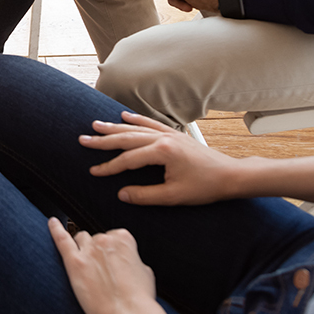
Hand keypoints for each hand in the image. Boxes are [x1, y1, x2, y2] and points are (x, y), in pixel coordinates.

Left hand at [48, 218, 165, 313]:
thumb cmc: (138, 298)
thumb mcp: (144, 271)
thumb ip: (131, 258)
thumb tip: (125, 260)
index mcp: (124, 238)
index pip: (114, 236)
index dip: (113, 251)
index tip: (114, 261)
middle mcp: (105, 240)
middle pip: (96, 238)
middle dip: (98, 251)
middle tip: (103, 270)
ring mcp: (88, 250)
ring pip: (81, 238)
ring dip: (83, 247)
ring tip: (86, 263)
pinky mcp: (74, 262)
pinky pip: (61, 240)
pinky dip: (55, 230)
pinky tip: (52, 223)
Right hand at [81, 112, 240, 205]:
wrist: (230, 175)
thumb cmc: (205, 187)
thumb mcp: (173, 196)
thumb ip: (145, 195)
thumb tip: (121, 194)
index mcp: (162, 152)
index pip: (128, 159)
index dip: (109, 167)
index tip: (93, 172)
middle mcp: (163, 138)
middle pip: (127, 138)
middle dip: (103, 140)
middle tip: (83, 139)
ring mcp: (170, 134)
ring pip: (136, 128)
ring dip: (115, 127)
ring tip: (96, 125)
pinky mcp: (175, 135)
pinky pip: (151, 124)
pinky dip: (136, 120)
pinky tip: (124, 117)